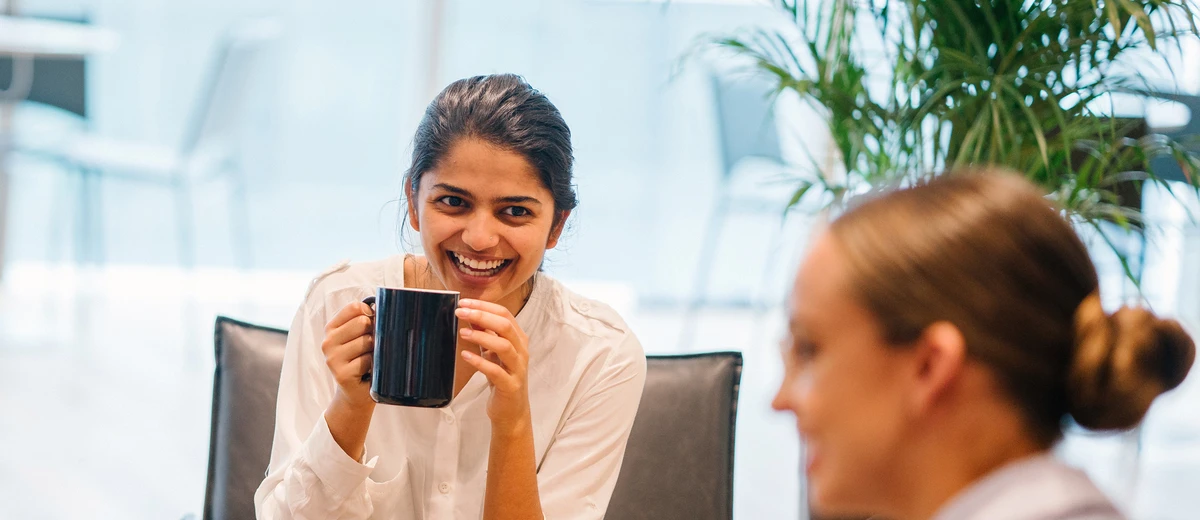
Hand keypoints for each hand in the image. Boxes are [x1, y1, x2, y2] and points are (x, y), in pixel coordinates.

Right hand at [321, 300, 376, 409]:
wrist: (357, 392)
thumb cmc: (363, 360)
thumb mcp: (362, 336)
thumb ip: (366, 319)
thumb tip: (381, 307)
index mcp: (332, 328)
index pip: (355, 307)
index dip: (370, 313)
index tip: (372, 324)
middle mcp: (328, 342)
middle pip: (362, 322)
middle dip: (374, 333)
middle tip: (370, 348)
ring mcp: (332, 358)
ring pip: (367, 341)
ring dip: (374, 351)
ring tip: (368, 360)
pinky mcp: (341, 374)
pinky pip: (368, 360)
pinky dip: (373, 366)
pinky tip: (367, 372)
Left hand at [456, 299, 531, 432]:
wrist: (511, 410)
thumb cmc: (501, 377)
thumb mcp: (492, 353)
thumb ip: (485, 334)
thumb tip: (469, 315)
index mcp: (518, 339)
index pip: (504, 314)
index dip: (484, 306)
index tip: (463, 303)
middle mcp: (521, 350)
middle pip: (505, 326)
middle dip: (481, 316)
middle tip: (460, 312)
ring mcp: (518, 368)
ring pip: (503, 346)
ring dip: (481, 337)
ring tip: (462, 333)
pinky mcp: (510, 385)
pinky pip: (496, 371)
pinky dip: (479, 361)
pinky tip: (465, 355)